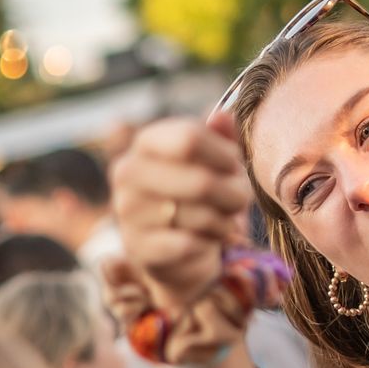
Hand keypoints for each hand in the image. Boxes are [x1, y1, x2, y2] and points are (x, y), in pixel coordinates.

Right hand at [109, 113, 251, 310]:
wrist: (179, 252)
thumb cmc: (201, 197)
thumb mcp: (216, 162)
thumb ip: (221, 137)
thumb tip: (221, 115)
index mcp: (146, 142)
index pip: (190, 138)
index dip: (225, 155)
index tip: (236, 166)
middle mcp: (128, 173)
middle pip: (202, 182)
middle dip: (234, 194)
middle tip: (240, 200)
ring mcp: (128, 212)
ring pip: (201, 216)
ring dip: (226, 221)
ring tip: (224, 221)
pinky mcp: (138, 248)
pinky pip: (188, 245)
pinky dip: (209, 243)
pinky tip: (208, 241)